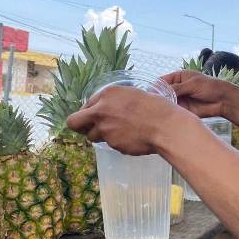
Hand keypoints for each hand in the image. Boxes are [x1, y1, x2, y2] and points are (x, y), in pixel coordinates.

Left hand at [66, 86, 185, 155]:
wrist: (165, 125)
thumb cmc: (154, 107)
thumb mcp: (132, 94)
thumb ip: (113, 102)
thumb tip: (103, 110)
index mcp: (106, 94)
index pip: (86, 105)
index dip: (90, 112)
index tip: (96, 116)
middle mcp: (101, 111)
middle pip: (74, 122)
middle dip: (79, 126)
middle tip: (88, 128)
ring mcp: (105, 129)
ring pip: (91, 136)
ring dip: (100, 136)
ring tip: (118, 132)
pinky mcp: (112, 144)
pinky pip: (109, 144)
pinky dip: (117, 142)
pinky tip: (131, 137)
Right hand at [161, 70, 237, 118]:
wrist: (223, 100)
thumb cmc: (210, 87)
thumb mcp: (192, 84)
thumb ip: (177, 88)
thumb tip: (161, 93)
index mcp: (178, 77)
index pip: (161, 81)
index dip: (155, 87)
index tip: (152, 93)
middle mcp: (177, 88)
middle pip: (162, 93)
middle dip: (158, 97)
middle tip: (155, 103)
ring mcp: (179, 99)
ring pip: (166, 103)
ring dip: (164, 106)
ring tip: (160, 110)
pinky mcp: (183, 110)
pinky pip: (174, 112)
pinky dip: (170, 114)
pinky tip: (167, 116)